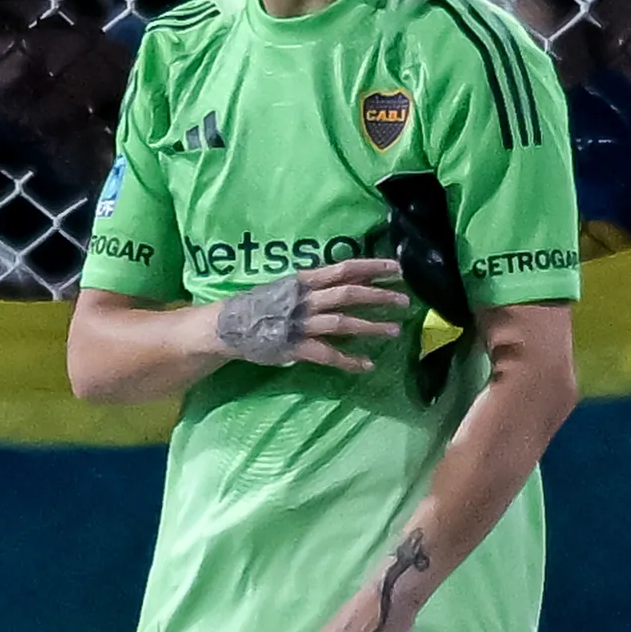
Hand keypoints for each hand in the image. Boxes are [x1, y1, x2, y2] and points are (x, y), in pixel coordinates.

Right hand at [209, 258, 408, 374]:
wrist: (225, 327)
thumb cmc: (258, 305)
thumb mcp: (287, 287)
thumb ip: (315, 286)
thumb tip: (348, 282)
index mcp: (303, 280)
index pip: (344, 268)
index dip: (372, 266)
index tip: (397, 267)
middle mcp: (304, 298)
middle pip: (349, 293)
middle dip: (379, 296)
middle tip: (405, 300)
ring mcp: (299, 323)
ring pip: (342, 323)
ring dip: (371, 326)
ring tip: (394, 331)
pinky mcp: (293, 347)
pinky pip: (326, 354)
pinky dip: (348, 360)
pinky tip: (367, 365)